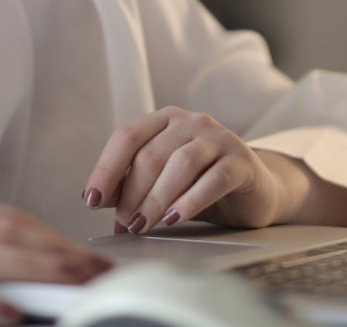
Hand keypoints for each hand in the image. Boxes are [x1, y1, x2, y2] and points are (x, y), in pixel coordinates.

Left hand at [81, 107, 346, 234]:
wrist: (255, 190)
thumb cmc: (200, 184)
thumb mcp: (163, 181)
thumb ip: (133, 183)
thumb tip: (96, 197)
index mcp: (165, 119)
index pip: (128, 135)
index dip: (106, 167)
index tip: (91, 199)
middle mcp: (191, 121)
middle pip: (151, 154)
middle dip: (132, 194)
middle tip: (123, 225)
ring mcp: (218, 138)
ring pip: (180, 164)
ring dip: (155, 199)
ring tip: (143, 227)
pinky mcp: (241, 161)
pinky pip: (212, 179)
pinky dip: (189, 201)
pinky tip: (173, 219)